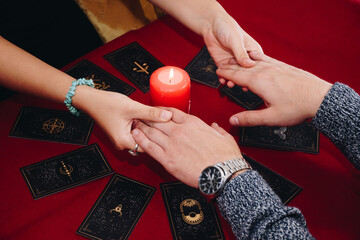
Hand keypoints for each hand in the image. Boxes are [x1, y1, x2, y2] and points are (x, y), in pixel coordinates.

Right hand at [74, 87, 172, 150]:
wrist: (91, 100)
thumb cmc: (107, 104)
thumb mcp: (132, 107)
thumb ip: (151, 113)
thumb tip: (168, 116)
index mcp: (124, 141)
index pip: (148, 145)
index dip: (158, 136)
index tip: (167, 128)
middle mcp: (122, 143)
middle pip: (145, 141)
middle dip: (154, 131)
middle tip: (163, 121)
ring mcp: (122, 138)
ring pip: (141, 136)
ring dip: (148, 127)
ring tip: (155, 117)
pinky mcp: (122, 132)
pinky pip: (136, 131)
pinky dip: (142, 125)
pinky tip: (146, 116)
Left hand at [131, 108, 241, 187]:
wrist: (222, 174)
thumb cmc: (224, 157)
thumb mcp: (224, 137)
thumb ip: (217, 129)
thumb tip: (214, 125)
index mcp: (192, 123)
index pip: (171, 112)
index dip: (161, 110)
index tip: (156, 111)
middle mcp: (179, 131)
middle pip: (158, 120)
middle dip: (148, 117)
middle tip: (140, 116)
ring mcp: (172, 144)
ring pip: (151, 132)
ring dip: (141, 126)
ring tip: (134, 123)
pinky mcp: (167, 159)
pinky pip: (150, 147)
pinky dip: (140, 140)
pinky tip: (135, 136)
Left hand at [203, 13, 262, 86]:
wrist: (211, 26)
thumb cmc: (227, 28)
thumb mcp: (236, 40)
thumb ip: (241, 53)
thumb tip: (250, 65)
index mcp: (252, 51)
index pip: (256, 65)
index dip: (255, 74)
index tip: (253, 82)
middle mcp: (244, 58)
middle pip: (245, 72)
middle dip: (244, 80)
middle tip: (242, 87)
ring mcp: (233, 62)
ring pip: (235, 75)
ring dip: (233, 81)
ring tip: (230, 84)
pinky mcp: (223, 64)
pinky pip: (224, 74)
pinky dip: (223, 78)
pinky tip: (222, 80)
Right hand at [216, 51, 332, 125]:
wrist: (319, 97)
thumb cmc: (297, 107)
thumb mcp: (271, 117)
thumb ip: (250, 118)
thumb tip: (233, 120)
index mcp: (259, 82)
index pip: (237, 76)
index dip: (225, 73)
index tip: (218, 71)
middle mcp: (266, 71)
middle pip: (242, 67)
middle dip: (230, 66)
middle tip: (221, 65)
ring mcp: (276, 66)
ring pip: (253, 62)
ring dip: (241, 62)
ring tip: (234, 61)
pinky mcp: (284, 66)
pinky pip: (266, 58)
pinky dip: (256, 56)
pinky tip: (254, 55)